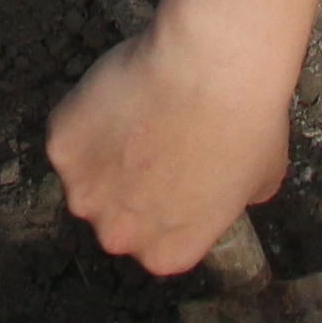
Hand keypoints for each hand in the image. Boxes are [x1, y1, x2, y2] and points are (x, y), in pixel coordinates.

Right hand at [47, 15, 291, 275]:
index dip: (164, 205)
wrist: (210, 68)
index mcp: (167, 254)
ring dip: (102, 152)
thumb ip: (227, 199)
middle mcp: (119, 235)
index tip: (175, 175)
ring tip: (137, 113)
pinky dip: (85, 115)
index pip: (155, 242)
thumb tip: (220, 187)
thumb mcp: (260, 180)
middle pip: (112, 216)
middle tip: (154, 143)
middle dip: (126, 185)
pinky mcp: (61, 145)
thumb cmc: (245, 122)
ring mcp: (83, 190)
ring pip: (85, 174)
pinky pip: (70, 131)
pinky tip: (118, 93)